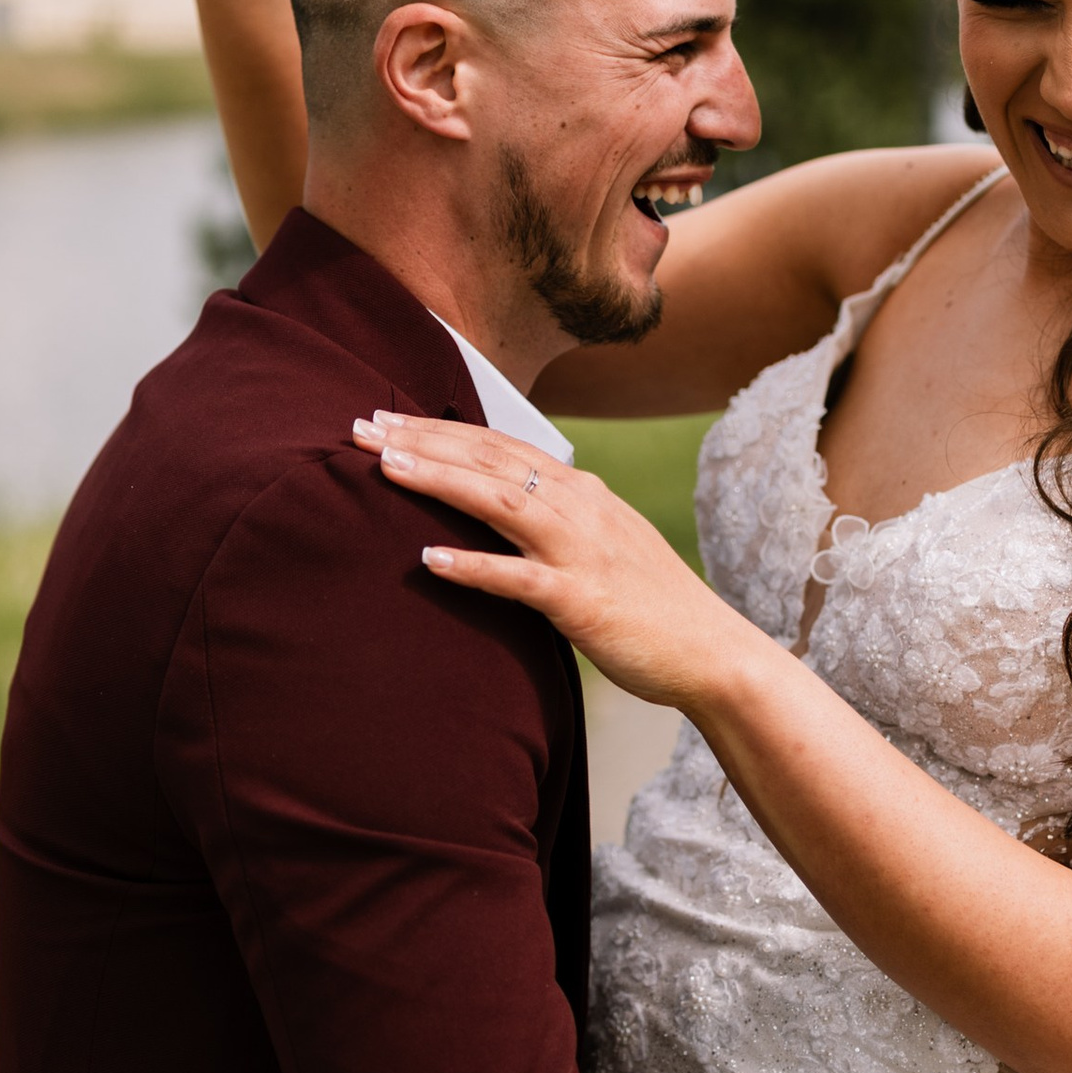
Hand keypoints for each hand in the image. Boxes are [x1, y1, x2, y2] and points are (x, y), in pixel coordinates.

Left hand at [354, 413, 763, 711]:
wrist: (710, 651)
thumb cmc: (650, 604)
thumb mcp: (602, 543)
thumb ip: (555, 520)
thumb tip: (501, 505)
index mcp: (580, 492)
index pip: (497, 447)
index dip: (438, 430)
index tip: (384, 421)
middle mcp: (579, 508)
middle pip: (489, 461)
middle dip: (422, 441)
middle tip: (361, 429)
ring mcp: (580, 551)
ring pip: (498, 502)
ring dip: (438, 480)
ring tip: (383, 468)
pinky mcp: (581, 600)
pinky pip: (518, 579)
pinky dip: (473, 566)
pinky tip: (429, 560)